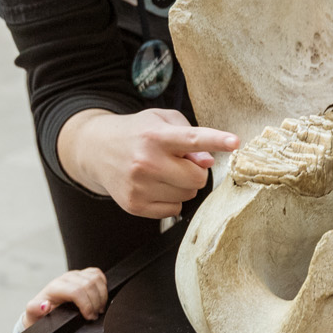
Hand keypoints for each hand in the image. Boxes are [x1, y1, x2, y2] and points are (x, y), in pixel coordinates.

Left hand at [24, 267, 107, 327]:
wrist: (44, 311)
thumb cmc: (41, 315)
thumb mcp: (33, 317)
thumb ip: (34, 311)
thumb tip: (44, 305)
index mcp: (54, 288)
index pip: (76, 291)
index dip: (87, 305)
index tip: (89, 317)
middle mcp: (65, 279)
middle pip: (89, 285)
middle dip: (96, 302)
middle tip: (95, 315)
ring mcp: (75, 275)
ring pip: (95, 278)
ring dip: (101, 295)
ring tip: (98, 309)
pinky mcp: (83, 275)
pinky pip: (97, 274)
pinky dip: (103, 286)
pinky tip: (99, 298)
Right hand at [58, 107, 237, 218]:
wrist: (97, 150)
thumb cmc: (138, 133)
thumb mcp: (162, 121)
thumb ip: (191, 135)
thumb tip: (208, 162)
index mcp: (156, 136)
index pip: (192, 139)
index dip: (216, 140)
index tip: (235, 142)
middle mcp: (146, 162)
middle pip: (197, 178)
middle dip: (196, 172)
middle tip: (180, 163)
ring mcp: (139, 186)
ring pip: (187, 196)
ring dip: (183, 186)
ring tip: (163, 172)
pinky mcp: (134, 205)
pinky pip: (174, 211)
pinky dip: (171, 200)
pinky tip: (155, 186)